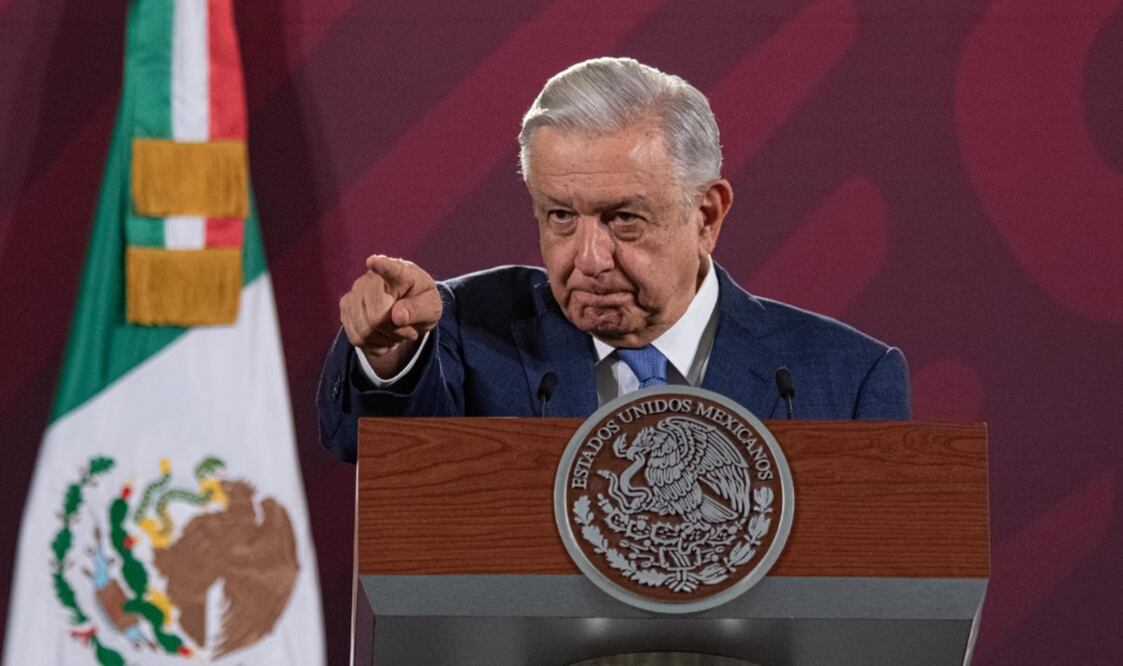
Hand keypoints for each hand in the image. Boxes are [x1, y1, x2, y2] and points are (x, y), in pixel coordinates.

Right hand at [339, 255, 441, 377]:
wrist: (406, 310)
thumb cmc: (421, 303)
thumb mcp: (432, 307)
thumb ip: (418, 310)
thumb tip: (397, 316)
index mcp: (400, 272)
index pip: (389, 268)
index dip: (381, 265)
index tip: (373, 261)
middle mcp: (371, 279)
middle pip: (376, 318)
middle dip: (395, 331)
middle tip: (408, 328)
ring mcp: (354, 293)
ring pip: (365, 331)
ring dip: (385, 339)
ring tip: (396, 330)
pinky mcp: (345, 309)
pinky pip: (357, 338)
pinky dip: (374, 344)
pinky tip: (383, 334)